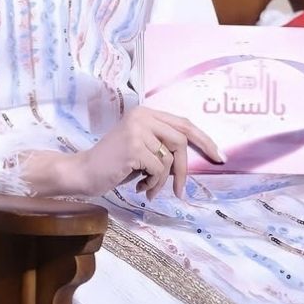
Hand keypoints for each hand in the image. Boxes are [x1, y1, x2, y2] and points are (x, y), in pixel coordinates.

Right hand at [74, 106, 223, 200]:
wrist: (83, 172)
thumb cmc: (114, 164)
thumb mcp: (141, 148)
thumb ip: (163, 145)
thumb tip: (197, 156)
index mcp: (146, 113)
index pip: (184, 124)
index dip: (204, 140)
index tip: (220, 157)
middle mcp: (142, 117)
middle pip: (181, 141)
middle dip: (183, 169)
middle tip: (180, 190)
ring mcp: (137, 130)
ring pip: (169, 159)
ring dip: (162, 181)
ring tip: (148, 188)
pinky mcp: (134, 147)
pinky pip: (159, 170)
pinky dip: (153, 184)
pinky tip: (140, 187)